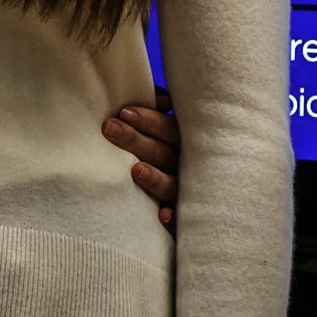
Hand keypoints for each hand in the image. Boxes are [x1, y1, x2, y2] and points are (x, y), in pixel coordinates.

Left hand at [106, 84, 181, 228]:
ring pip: (171, 185)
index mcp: (182, 141)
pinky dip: (173, 217)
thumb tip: (158, 98)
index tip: (124, 112)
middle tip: (110, 127)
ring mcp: (184, 191)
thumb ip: (159, 110)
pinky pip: (180, 218)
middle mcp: (186, 165)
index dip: (149, 120)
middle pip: (163, 153)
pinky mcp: (181, 216)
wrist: (206, 188)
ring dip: (156, 178)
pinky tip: (162, 216)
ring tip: (135, 170)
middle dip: (136, 140)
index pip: (168, 128)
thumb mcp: (166, 127)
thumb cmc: (167, 149)